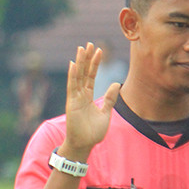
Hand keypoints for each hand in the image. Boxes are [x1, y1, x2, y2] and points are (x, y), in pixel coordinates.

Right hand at [62, 43, 119, 158]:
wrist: (84, 144)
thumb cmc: (93, 132)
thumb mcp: (106, 112)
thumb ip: (109, 98)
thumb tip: (116, 84)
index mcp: (87, 96)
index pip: (91, 75)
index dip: (95, 63)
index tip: (99, 50)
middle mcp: (80, 94)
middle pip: (84, 72)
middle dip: (87, 58)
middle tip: (90, 44)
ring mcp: (75, 98)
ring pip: (77, 76)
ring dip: (79, 62)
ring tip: (81, 49)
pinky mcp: (72, 103)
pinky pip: (72, 86)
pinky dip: (72, 75)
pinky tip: (72, 64)